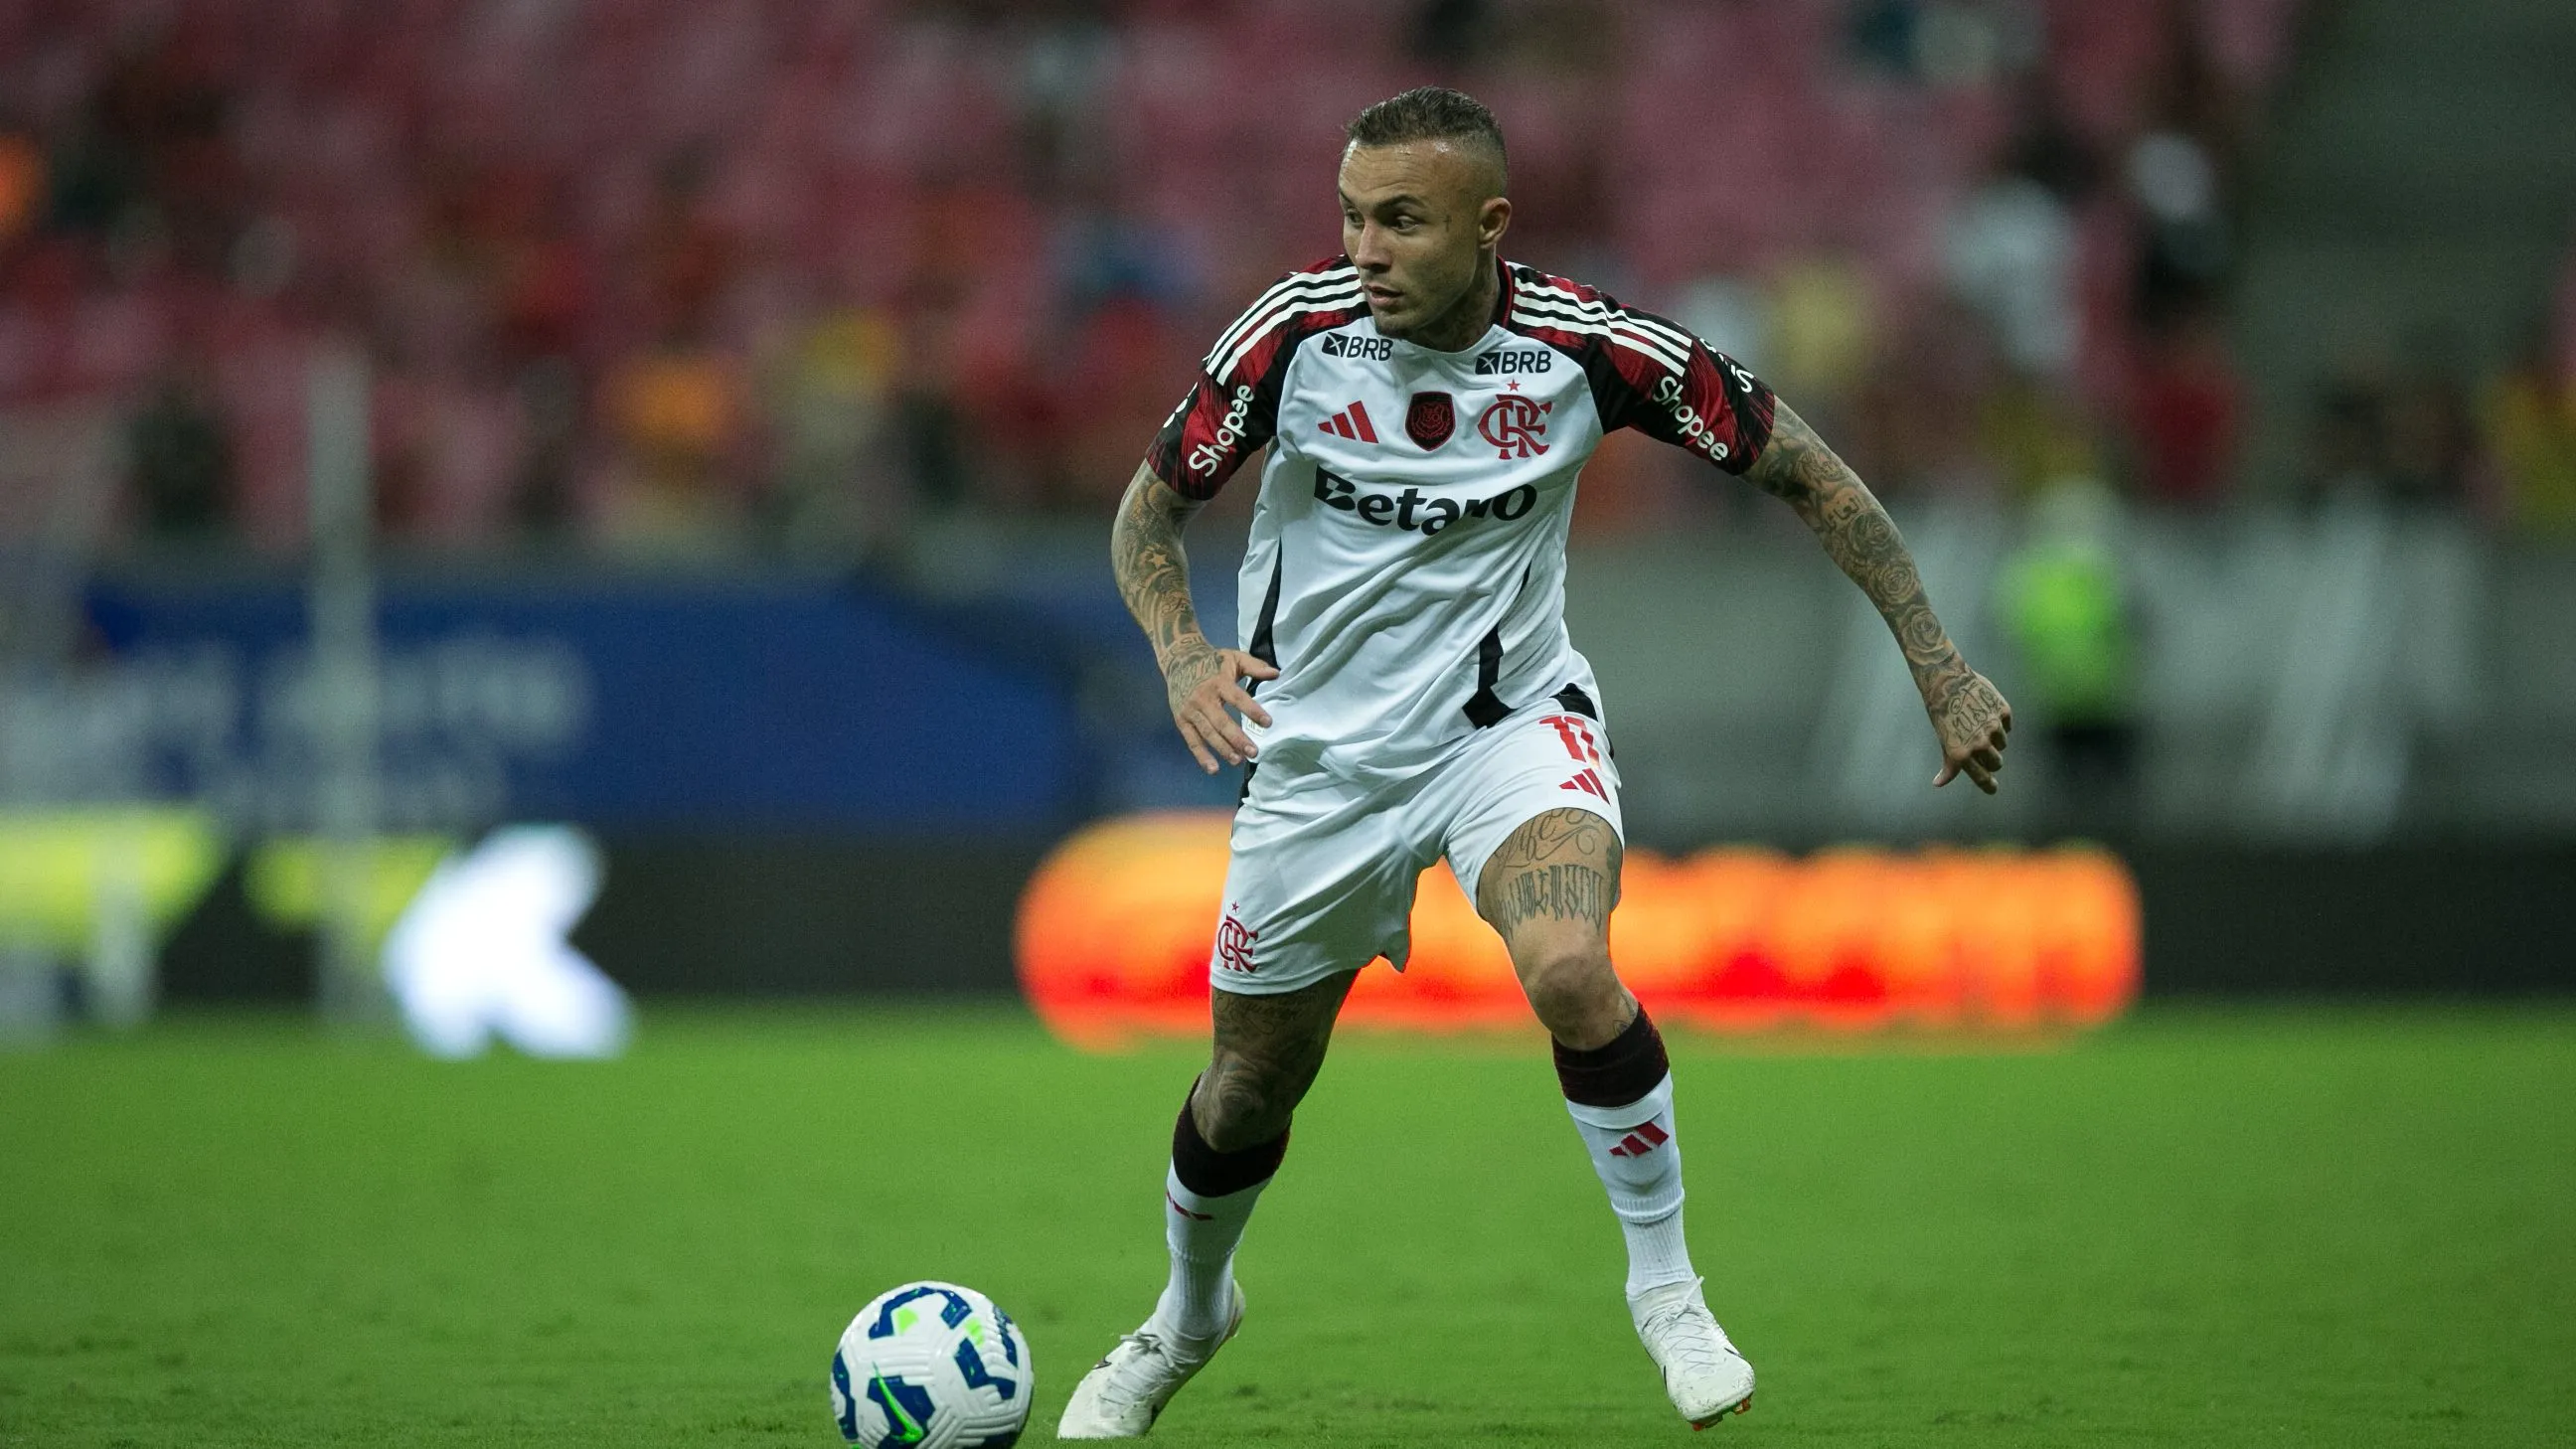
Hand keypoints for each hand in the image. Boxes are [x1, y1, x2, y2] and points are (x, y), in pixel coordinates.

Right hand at [1165, 642, 1277, 773]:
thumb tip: (1276, 674)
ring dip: (1223, 749)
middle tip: (1253, 752)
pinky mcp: (1181, 720)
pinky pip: (1192, 740)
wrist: (1179, 660)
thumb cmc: (1212, 661)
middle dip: (1237, 738)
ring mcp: (1191, 710)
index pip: (1237, 698)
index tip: (1267, 723)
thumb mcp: (1234, 658)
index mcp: (1218, 682)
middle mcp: (1203, 698)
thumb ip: (1255, 666)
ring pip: (1208, 733)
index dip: (1252, 711)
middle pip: (1221, 721)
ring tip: (1238, 761)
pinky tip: (1213, 769)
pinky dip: (1201, 756)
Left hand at [1925, 666, 2012, 793]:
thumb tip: (1938, 783)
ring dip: (1995, 739)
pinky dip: (2000, 722)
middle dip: (1992, 760)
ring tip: (1979, 723)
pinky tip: (1986, 711)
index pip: (1982, 778)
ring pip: (2003, 743)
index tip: (1993, 788)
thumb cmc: (1942, 713)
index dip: (1989, 786)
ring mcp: (1993, 728)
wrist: (1948, 681)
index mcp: (1961, 754)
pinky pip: (2007, 725)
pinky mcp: (2003, 711)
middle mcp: (1979, 743)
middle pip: (1996, 763)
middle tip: (1983, 749)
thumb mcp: (1944, 740)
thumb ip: (1949, 763)